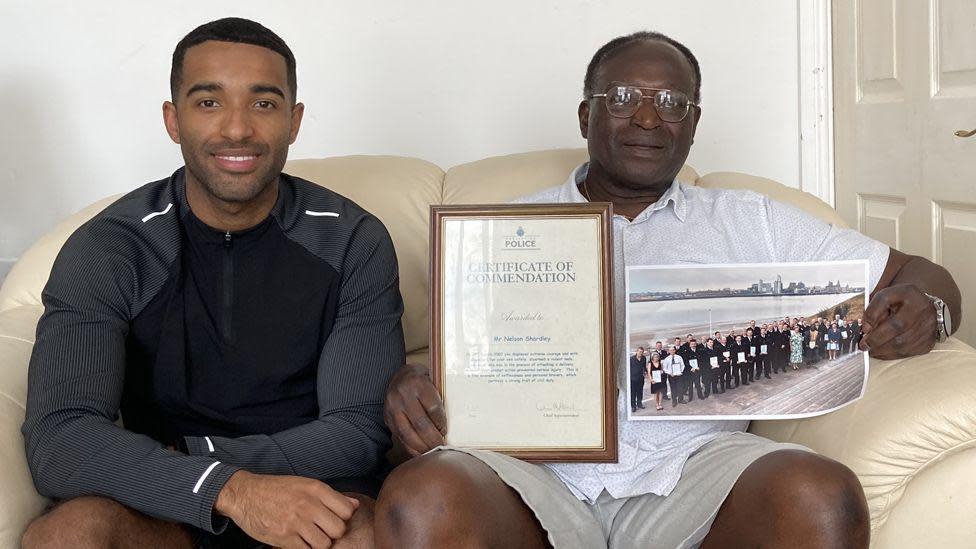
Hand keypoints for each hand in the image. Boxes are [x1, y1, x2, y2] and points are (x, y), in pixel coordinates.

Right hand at [215, 470, 358, 547]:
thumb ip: (331, 496)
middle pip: (338, 530)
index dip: (343, 518)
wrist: (245, 494)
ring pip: (324, 544)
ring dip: (319, 543)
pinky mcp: (284, 538)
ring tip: (310, 536)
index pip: (347, 511)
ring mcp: (296, 522)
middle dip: (332, 533)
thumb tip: (355, 505)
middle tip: (322, 530)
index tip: (333, 519)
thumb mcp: (305, 485)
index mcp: (316, 489)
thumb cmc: (277, 489)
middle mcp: (308, 505)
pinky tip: (299, 541)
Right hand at [384, 363, 446, 456]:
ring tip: (432, 452)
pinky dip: (411, 448)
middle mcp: (403, 395)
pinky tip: (420, 452)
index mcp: (418, 384)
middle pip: (420, 423)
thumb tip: (454, 424)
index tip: (446, 432)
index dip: (441, 423)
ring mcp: (393, 408)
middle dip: (432, 439)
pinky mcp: (387, 418)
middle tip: (442, 447)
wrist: (399, 377)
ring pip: (408, 433)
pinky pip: (399, 437)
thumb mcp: (433, 382)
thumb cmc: (422, 382)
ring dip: (421, 447)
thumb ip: (440, 399)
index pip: (433, 408)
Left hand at [860, 283, 936, 359]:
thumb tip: (865, 327)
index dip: (872, 314)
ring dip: (882, 349)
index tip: (863, 327)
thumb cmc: (902, 302)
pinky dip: (891, 354)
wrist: (924, 308)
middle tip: (863, 345)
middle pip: (897, 326)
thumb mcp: (887, 296)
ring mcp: (928, 326)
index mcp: (908, 293)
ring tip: (870, 350)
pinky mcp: (928, 341)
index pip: (885, 299)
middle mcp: (922, 308)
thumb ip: (874, 307)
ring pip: (903, 343)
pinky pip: (908, 351)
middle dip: (876, 338)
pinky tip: (882, 352)